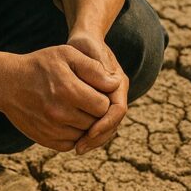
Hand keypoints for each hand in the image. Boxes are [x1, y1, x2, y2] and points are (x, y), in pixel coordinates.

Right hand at [0, 45, 118, 152]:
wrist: (7, 83)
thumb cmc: (40, 65)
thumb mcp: (67, 55)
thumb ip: (93, 69)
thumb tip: (115, 84)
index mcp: (68, 90)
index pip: (103, 106)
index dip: (104, 98)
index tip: (96, 90)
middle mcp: (59, 113)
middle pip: (95, 122)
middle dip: (96, 111)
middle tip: (88, 98)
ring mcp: (51, 129)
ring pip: (84, 134)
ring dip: (86, 123)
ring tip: (78, 106)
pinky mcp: (44, 139)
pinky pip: (71, 143)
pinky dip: (74, 134)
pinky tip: (69, 118)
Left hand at [66, 32, 128, 153]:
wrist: (83, 42)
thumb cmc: (85, 45)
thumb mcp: (90, 50)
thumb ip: (98, 66)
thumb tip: (110, 85)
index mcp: (118, 83)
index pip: (118, 110)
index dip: (106, 123)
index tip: (90, 132)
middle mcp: (115, 94)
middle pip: (113, 123)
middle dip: (98, 137)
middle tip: (80, 148)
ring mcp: (106, 100)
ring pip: (105, 127)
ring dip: (93, 139)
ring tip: (76, 148)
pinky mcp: (96, 105)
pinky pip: (96, 124)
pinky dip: (86, 134)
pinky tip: (72, 141)